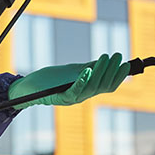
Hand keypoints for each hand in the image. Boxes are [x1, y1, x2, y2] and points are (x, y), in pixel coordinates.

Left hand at [8, 53, 129, 108]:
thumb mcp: (70, 72)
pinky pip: (75, 90)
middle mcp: (82, 96)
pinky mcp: (61, 97)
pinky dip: (82, 80)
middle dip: (113, 71)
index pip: (108, 86)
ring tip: (105, 57)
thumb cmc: (48, 80)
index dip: (118, 76)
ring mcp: (72, 98)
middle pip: (103, 86)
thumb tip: (104, 61)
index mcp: (86, 91)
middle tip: (118, 56)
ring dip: (100, 71)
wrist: (27, 88)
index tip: (126, 63)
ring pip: (92, 87)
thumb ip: (87, 68)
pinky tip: (87, 70)